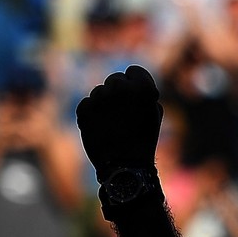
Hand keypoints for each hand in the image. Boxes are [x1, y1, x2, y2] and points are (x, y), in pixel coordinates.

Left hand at [76, 65, 163, 183]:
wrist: (124, 166)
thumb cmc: (143, 141)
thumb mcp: (154, 114)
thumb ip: (144, 94)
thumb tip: (131, 84)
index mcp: (142, 88)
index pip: (135, 70)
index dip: (137, 84)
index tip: (136, 97)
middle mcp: (120, 87)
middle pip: (116, 79)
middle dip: (119, 92)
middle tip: (123, 112)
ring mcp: (99, 96)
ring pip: (100, 91)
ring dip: (105, 102)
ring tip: (112, 124)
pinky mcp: (83, 107)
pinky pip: (88, 103)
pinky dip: (93, 113)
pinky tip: (101, 128)